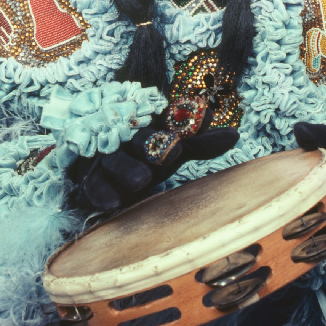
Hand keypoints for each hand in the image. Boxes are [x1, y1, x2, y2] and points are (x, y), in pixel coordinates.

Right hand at [68, 107, 238, 212]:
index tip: (196, 129)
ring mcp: (106, 160)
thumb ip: (200, 144)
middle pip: (140, 140)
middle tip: (173, 153)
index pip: (167, 122)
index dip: (181, 125)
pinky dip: (102, 193)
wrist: (101, 175)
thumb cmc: (146, 161)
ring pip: (115, 161)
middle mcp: (127, 141)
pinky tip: (113, 204)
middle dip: (154, 146)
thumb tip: (235, 134)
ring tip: (142, 180)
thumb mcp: (174, 152)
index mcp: (149, 129)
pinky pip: (93, 186)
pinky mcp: (89, 181)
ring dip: (128, 169)